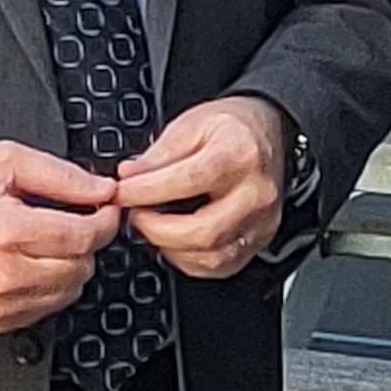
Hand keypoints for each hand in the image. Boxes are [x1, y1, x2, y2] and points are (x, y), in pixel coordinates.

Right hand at [0, 141, 122, 332]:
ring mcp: (1, 302)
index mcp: (6, 231)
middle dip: (86, 242)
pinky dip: (51, 287)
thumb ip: (61, 175)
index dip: (104, 221)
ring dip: (71, 266)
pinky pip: (49, 308)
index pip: (81, 236)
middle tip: (73, 223)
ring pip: (70, 290)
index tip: (105, 210)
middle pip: (81, 265)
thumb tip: (102, 190)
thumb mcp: (5, 163)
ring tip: (48, 244)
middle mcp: (4, 273)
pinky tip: (34, 265)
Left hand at [115, 95, 293, 278]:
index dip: (145, 192)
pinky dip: (190, 259)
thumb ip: (158, 155)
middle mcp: (256, 193)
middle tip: (136, 215)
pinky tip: (177, 240)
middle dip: (157, 230)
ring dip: (171, 247)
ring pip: (211, 257)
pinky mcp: (259, 240)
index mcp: (239, 155)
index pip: (186, 182)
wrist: (269, 132)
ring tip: (155, 226)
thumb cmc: (232, 128)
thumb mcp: (191, 124)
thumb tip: (128, 179)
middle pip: (202, 231)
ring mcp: (261, 221)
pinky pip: (220, 266)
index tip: (121, 194)